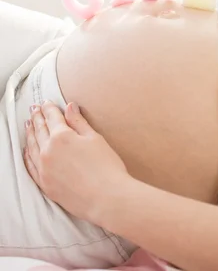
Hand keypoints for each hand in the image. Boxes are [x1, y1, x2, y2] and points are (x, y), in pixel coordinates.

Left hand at [24, 101, 128, 224]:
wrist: (106, 198)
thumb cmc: (106, 166)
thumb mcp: (94, 138)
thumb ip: (79, 122)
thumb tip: (70, 107)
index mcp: (61, 136)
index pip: (52, 117)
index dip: (48, 108)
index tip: (46, 102)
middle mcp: (48, 151)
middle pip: (39, 130)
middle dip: (37, 118)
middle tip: (34, 109)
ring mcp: (44, 169)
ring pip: (32, 147)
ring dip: (30, 134)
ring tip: (28, 125)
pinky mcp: (45, 185)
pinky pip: (31, 166)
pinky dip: (27, 155)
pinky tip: (27, 150)